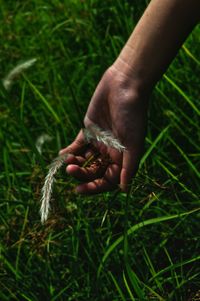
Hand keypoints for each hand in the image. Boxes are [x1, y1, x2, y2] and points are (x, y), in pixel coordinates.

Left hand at [59, 65, 148, 193]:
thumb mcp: (133, 142)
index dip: (94, 187)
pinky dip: (70, 151)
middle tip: (71, 170)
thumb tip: (124, 190)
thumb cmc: (133, 114)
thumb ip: (129, 166)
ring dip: (74, 164)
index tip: (80, 190)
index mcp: (122, 158)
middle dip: (82, 174)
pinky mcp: (89, 129)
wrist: (124, 85)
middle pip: (94, 172)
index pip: (107, 180)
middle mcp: (110, 153)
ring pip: (84, 160)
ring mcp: (99, 142)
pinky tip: (62, 154)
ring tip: (66, 162)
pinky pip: (78, 145)